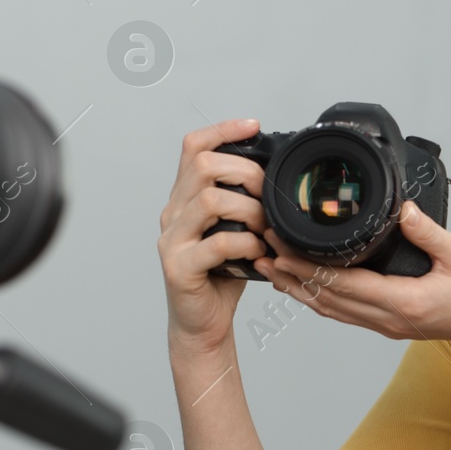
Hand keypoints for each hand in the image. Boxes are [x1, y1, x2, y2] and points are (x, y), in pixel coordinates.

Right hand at [157, 118, 270, 352]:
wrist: (202, 323)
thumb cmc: (222, 275)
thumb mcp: (234, 229)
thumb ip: (243, 202)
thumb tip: (278, 177)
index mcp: (183, 199)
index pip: (192, 147)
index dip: (222, 129)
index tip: (254, 125)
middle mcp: (172, 214)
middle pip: (201, 165)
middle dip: (245, 171)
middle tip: (269, 193)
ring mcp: (172, 241)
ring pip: (209, 199)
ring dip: (249, 208)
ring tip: (266, 226)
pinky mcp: (179, 268)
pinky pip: (217, 243)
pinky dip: (246, 243)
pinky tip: (258, 251)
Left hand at [253, 199, 450, 354]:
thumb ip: (427, 231)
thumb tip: (401, 208)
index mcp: (403, 301)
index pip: (341, 284)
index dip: (306, 267)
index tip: (281, 247)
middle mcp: (389, 319)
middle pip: (326, 300)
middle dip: (291, 276)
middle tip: (262, 252)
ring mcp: (388, 325)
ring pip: (331, 310)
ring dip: (299, 290)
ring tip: (271, 269)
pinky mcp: (391, 324)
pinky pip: (345, 313)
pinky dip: (320, 298)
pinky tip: (305, 286)